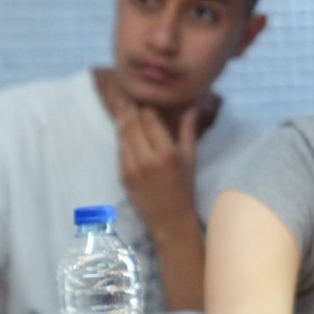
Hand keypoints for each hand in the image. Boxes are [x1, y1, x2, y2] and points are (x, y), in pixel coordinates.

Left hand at [117, 102, 198, 232]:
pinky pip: (120, 149)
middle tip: (128, 94)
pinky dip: (121, 136)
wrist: (170, 219)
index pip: (150, 120)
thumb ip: (188, 129)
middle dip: (130, 108)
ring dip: (122, 118)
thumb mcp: (191, 158)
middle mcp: (147, 158)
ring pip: (122, 134)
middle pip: (133, 124)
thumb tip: (193, 105)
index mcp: (167, 153)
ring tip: (122, 104)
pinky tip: (123, 127)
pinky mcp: (122, 174)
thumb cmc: (185, 188)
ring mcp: (131, 167)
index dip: (146, 106)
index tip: (145, 96)